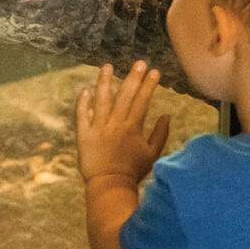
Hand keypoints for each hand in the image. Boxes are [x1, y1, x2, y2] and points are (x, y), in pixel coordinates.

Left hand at [75, 61, 170, 182]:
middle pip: (125, 96)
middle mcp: (115, 124)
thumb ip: (160, 133)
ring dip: (105, 81)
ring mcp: (98, 128)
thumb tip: (167, 115)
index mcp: (133, 128)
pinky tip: (86, 89)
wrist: (110, 185)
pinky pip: (82, 115)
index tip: (155, 71)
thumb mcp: (152, 154)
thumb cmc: (133, 171)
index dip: (149, 85)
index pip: (142, 101)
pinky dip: (83, 102)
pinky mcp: (84, 135)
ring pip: (101, 100)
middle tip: (139, 62)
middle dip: (133, 77)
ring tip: (107, 66)